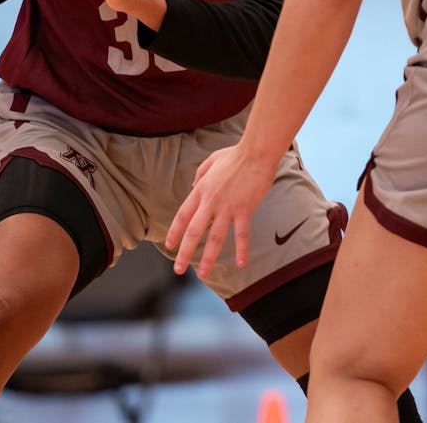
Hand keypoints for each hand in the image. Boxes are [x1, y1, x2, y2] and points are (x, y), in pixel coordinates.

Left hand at [165, 143, 277, 275]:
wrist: (256, 152)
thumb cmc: (236, 154)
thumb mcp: (211, 160)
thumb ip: (200, 174)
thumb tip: (194, 186)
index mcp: (201, 189)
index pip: (183, 215)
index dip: (175, 231)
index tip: (169, 245)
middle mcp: (211, 201)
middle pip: (194, 232)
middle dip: (185, 252)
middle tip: (178, 269)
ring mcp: (228, 207)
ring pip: (215, 238)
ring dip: (208, 258)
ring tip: (202, 274)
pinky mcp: (245, 210)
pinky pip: (242, 234)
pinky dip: (242, 250)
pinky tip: (241, 264)